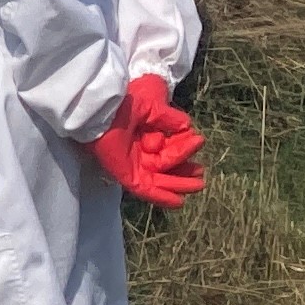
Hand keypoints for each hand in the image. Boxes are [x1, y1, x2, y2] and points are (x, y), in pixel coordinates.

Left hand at [89, 74, 205, 206]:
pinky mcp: (125, 175)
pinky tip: (178, 202)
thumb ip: (171, 119)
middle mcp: (138, 151)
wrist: (104, 111)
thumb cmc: (126, 102)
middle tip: (200, 173)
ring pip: (159, 180)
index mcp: (144, 134)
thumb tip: (188, 128)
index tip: (196, 140)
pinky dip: (161, 197)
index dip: (184, 147)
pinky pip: (146, 190)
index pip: (170, 147)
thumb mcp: (155, 107)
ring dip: (178, 185)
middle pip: (165, 166)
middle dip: (184, 171)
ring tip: (198, 186)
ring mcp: (132, 165)